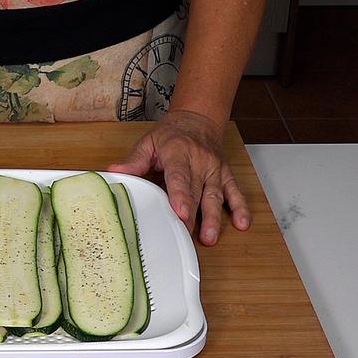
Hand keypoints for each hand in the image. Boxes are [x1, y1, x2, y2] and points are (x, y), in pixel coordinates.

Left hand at [108, 110, 249, 245]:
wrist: (199, 119)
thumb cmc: (171, 134)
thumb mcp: (149, 142)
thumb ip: (134, 160)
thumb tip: (114, 171)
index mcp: (178, 153)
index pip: (179, 177)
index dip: (180, 195)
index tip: (181, 211)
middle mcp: (200, 162)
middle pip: (196, 192)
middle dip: (193, 215)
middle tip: (186, 235)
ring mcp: (214, 170)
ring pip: (216, 196)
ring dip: (214, 218)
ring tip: (210, 237)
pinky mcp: (225, 176)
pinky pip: (235, 193)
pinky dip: (240, 208)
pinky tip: (242, 224)